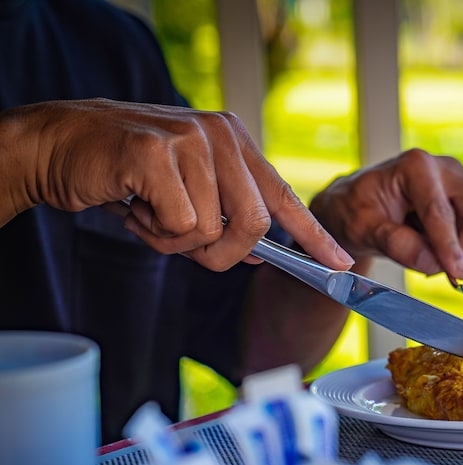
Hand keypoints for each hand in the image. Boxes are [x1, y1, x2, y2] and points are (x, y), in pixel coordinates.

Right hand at [0, 99, 353, 271]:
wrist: (58, 145)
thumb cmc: (126, 174)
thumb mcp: (186, 194)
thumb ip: (226, 219)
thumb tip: (259, 256)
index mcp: (234, 142)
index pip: (283, 195)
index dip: (312, 236)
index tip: (338, 265)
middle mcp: (219, 135)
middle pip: (255, 224)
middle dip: (223, 253)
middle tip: (186, 246)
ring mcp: (189, 139)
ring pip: (212, 230)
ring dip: (175, 240)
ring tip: (147, 211)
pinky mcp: (156, 152)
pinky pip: (179, 223)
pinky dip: (154, 231)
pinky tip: (132, 204)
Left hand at [308, 149, 462, 278]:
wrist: (355, 207)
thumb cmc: (354, 211)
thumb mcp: (362, 229)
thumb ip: (395, 243)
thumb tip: (432, 261)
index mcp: (416, 166)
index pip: (442, 212)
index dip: (450, 247)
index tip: (456, 274)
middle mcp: (445, 168)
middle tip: (440, 271)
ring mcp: (460, 182)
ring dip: (459, 250)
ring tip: (423, 253)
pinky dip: (458, 248)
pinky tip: (430, 247)